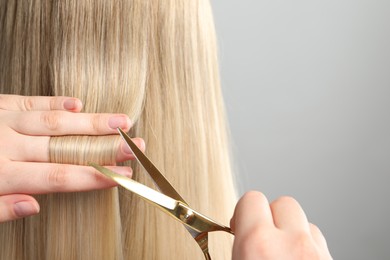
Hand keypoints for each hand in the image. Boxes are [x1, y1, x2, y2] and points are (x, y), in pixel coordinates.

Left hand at [0, 95, 143, 221]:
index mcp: (0, 175)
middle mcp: (5, 145)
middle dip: (105, 147)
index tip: (122, 176)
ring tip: (121, 122)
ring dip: (92, 122)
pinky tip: (78, 104)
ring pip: (55, 121)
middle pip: (66, 147)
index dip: (94, 176)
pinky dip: (56, 101)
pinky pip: (31, 100)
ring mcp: (3, 121)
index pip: (58, 177)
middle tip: (134, 147)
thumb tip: (32, 207)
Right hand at [231, 191, 331, 259]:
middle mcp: (293, 245)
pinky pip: (322, 247)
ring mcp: (320, 256)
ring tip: (281, 255)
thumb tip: (236, 238)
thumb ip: (238, 246)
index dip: (243, 211)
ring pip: (307, 225)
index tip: (240, 226)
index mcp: (259, 245)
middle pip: (284, 203)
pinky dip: (309, 251)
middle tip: (262, 242)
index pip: (251, 199)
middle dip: (271, 218)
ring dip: (293, 235)